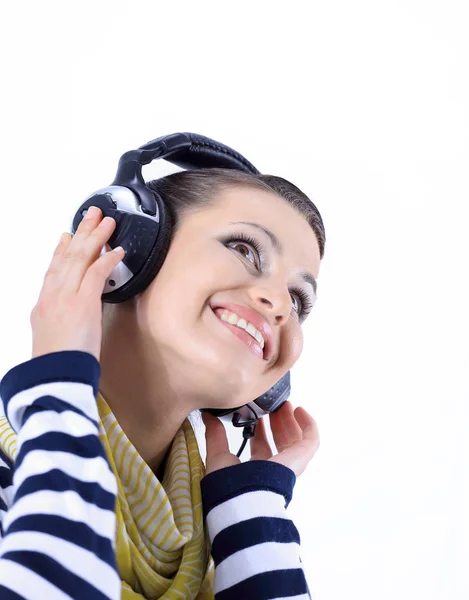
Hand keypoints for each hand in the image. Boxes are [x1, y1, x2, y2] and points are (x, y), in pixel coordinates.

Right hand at [30, 206, 124, 361]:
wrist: (54, 377)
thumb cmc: (56, 364)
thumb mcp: (50, 337)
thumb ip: (57, 321)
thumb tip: (65, 317)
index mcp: (43, 304)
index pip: (53, 269)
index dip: (61, 250)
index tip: (67, 236)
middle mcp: (52, 296)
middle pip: (67, 256)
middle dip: (81, 233)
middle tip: (92, 215)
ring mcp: (66, 297)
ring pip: (80, 258)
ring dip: (95, 237)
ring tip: (106, 222)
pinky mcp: (82, 304)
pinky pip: (95, 274)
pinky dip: (107, 260)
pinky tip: (117, 251)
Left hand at [202, 401, 319, 477]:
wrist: (244, 499)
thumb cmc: (229, 485)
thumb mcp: (218, 455)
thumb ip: (214, 436)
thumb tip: (206, 415)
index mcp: (255, 471)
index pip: (261, 446)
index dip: (260, 429)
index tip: (257, 412)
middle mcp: (274, 469)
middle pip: (280, 441)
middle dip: (277, 421)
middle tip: (273, 404)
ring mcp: (289, 465)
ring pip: (295, 439)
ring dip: (290, 420)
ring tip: (285, 403)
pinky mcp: (300, 459)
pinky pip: (311, 440)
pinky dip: (308, 424)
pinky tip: (299, 410)